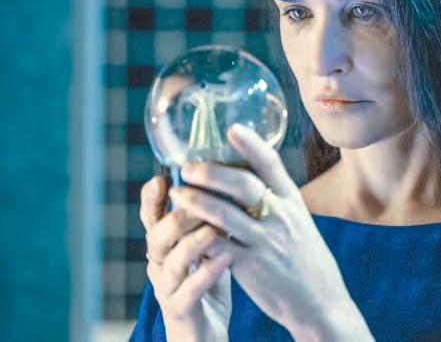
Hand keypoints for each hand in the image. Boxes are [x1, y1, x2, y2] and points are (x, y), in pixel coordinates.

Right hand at [140, 174, 233, 340]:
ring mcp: (168, 291)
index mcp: (165, 249)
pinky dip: (206, 274)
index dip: (152, 199)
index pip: (152, 219)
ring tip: (214, 228)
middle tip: (199, 200)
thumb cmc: (207, 288)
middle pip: (158, 237)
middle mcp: (160, 267)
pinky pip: (189, 292)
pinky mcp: (182, 313)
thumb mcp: (206, 251)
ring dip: (192, 242)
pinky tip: (225, 258)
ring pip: (171, 263)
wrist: (206, 337)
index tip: (161, 177)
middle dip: (178, 216)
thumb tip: (224, 183)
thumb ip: (207, 222)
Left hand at [169, 124, 373, 340]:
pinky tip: (185, 230)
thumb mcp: (298, 221)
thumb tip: (245, 174)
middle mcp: (280, 216)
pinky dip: (200, 236)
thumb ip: (274, 199)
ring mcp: (265, 241)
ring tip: (178, 193)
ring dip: (197, 201)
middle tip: (188, 166)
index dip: (251, 144)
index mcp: (291, 201)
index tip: (232, 128)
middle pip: (243, 184)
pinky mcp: (251, 267)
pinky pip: (219, 247)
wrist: (320, 300)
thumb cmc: (304, 258)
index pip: (271, 165)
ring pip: (225, 214)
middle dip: (212, 172)